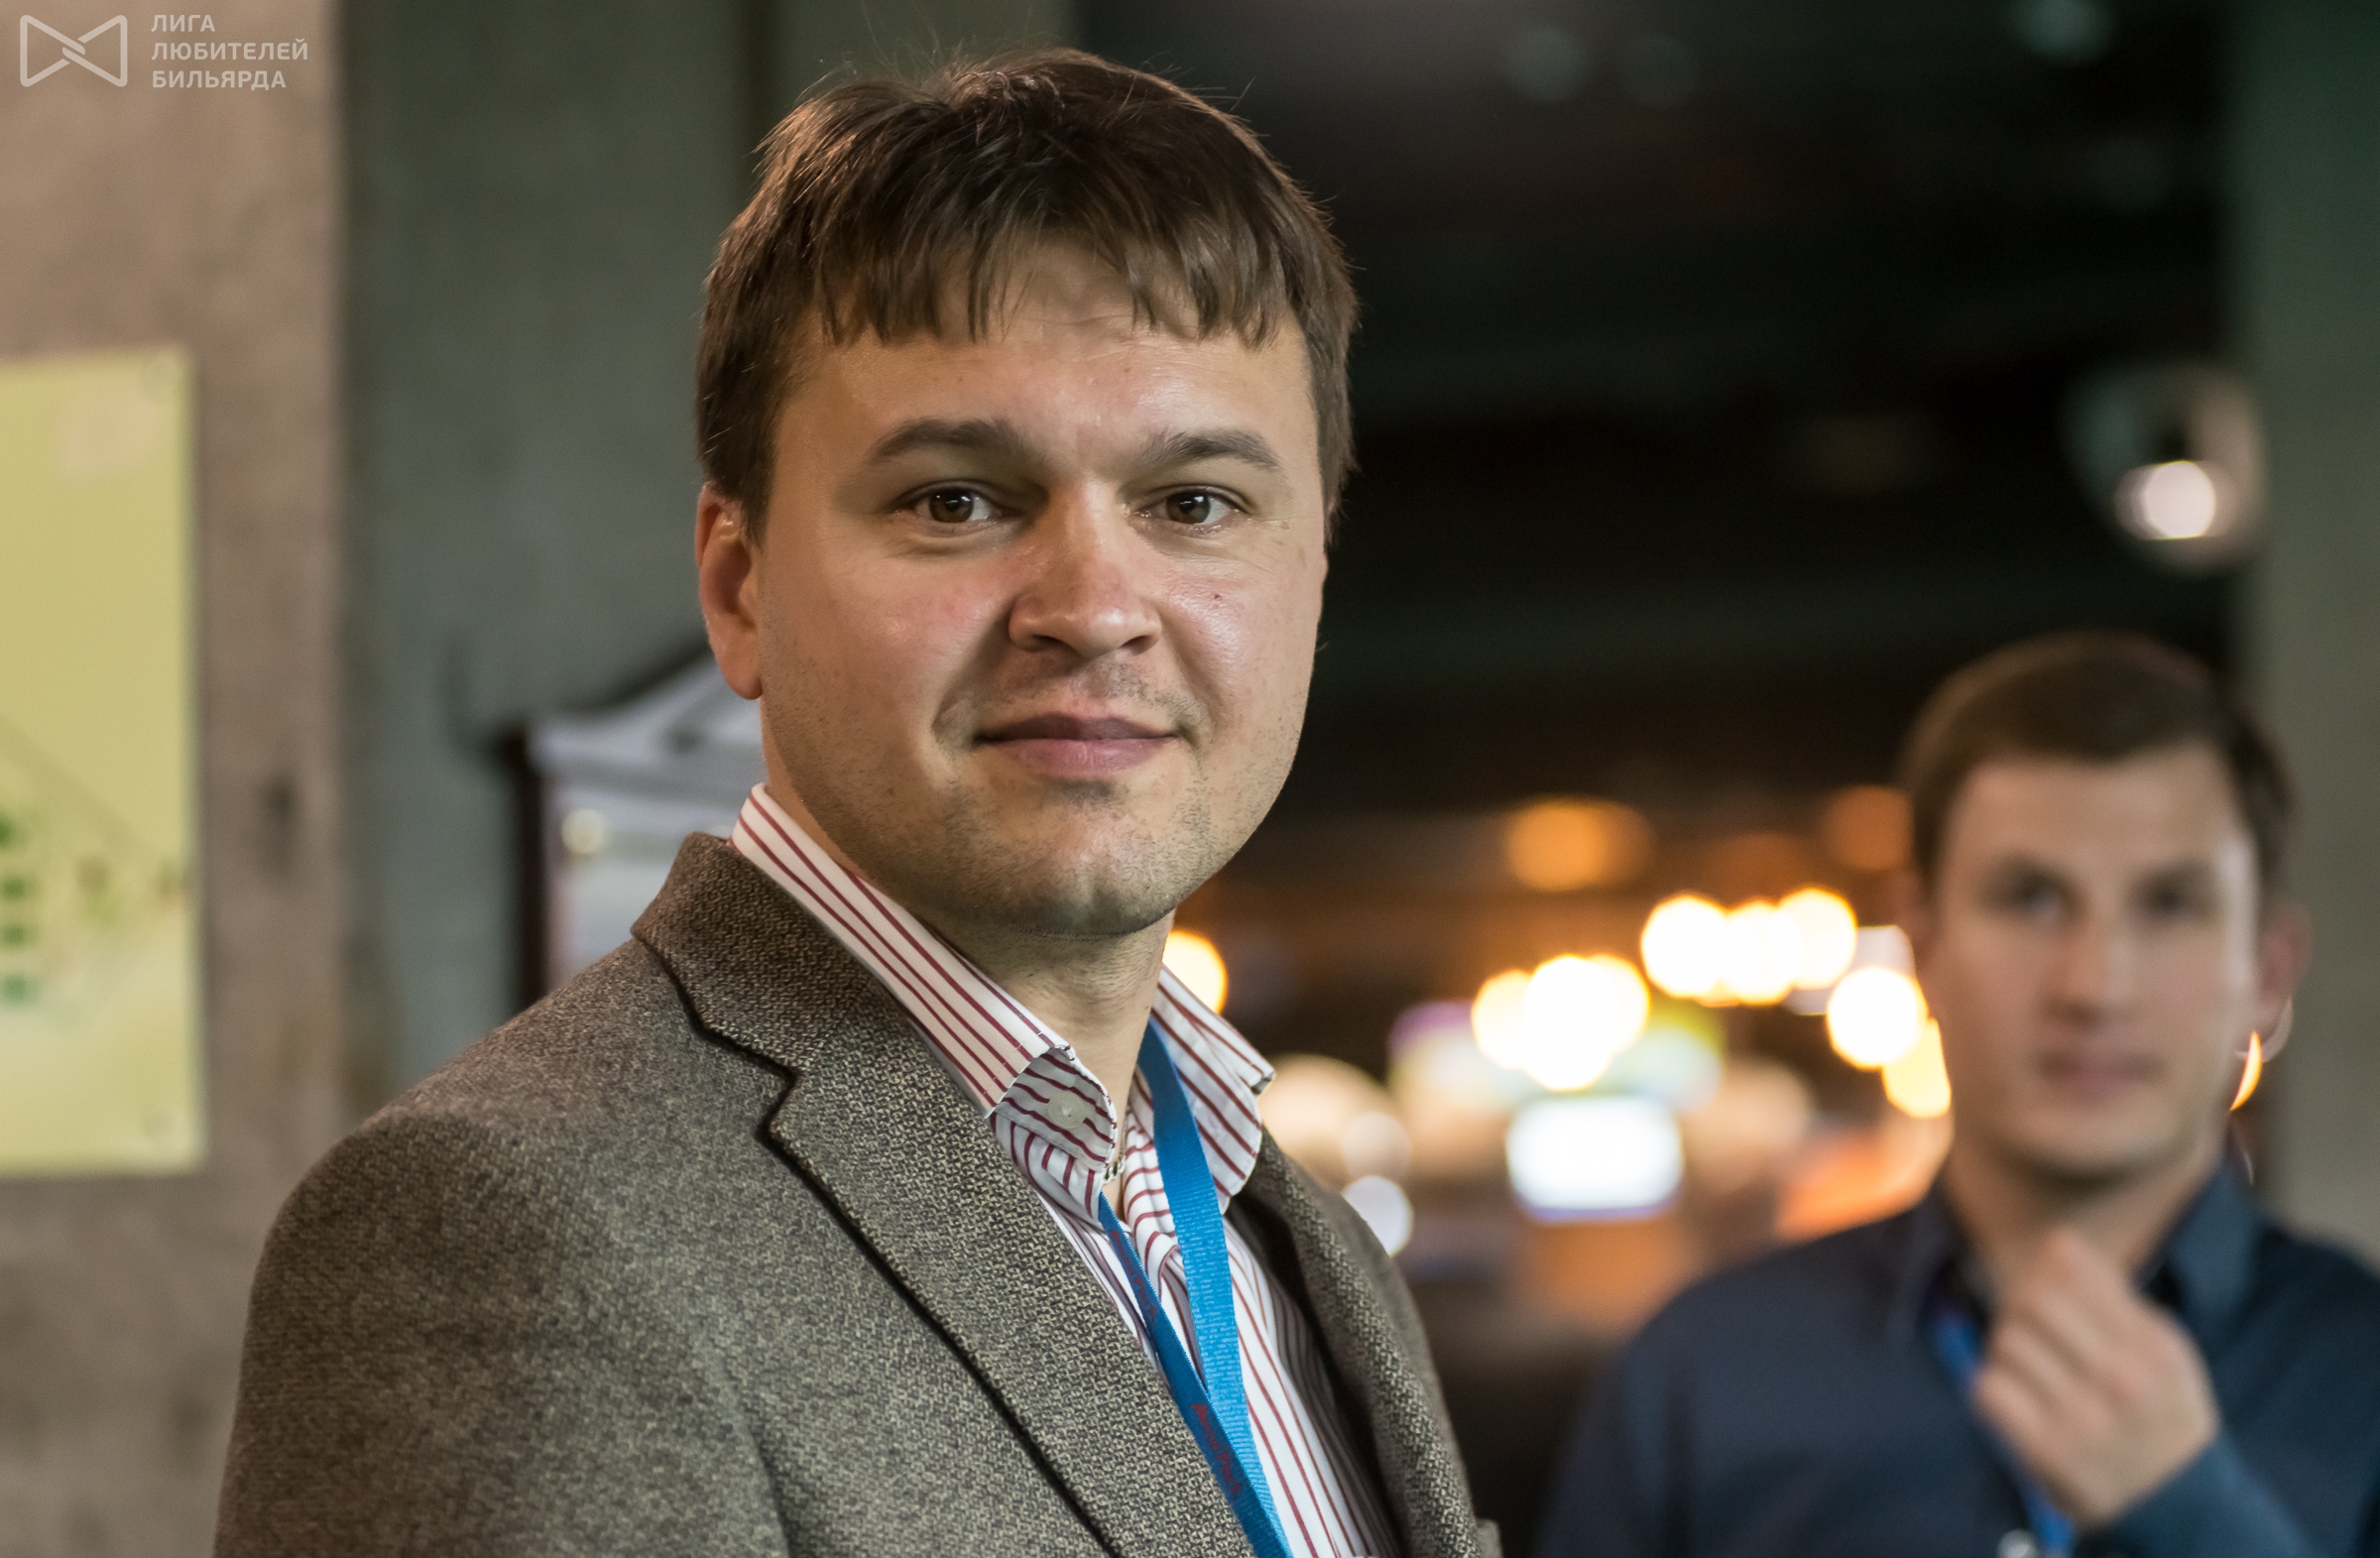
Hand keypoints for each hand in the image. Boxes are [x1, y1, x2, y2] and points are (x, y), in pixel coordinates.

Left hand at [1973, 1228, 2218, 1528]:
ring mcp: (2083, 1417)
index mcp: (2154, 1347)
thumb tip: (2058, 1245)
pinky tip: (2016, 1398)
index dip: (2049, 1265)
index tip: (2048, 1278)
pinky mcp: (2047, 1451)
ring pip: (2006, 1343)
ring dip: (2008, 1350)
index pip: (2074, 1268)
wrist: (2180, 1510)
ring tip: (2030, 1368)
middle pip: (2032, 1302)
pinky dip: (1994, 1388)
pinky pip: (1989, 1389)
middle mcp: (2121, 1379)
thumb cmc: (2164, 1419)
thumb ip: (2119, 1303)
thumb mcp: (2168, 1357)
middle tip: (2029, 1324)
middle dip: (2021, 1304)